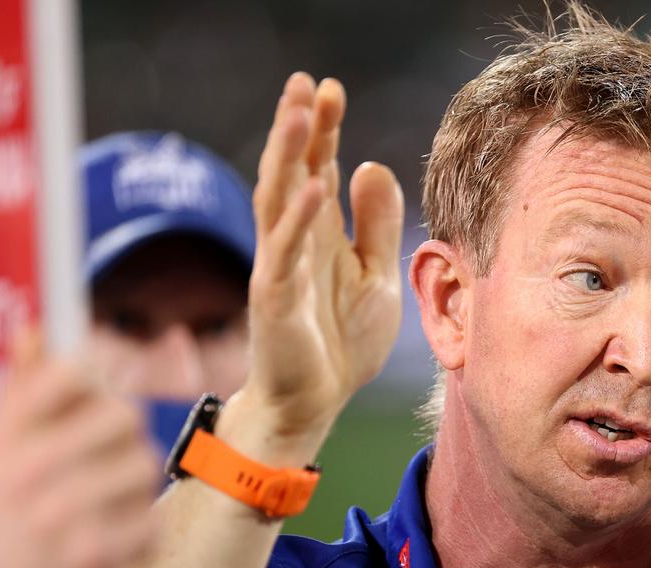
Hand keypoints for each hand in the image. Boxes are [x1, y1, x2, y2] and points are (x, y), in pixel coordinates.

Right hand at [225, 72, 403, 466]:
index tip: (330, 88)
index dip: (323, 130)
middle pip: (292, 172)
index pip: (317, 168)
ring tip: (298, 113)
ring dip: (287, 156)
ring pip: (278, 200)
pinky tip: (314, 187)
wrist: (315, 403)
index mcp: (319, 235)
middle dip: (298, 127)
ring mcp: (280, 267)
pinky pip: (285, 252)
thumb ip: (375, 224)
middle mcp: (294, 243)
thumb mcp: (376, 276)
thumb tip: (372, 163)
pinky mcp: (275, 299)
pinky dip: (299, 219)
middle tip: (305, 81)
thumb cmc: (342, 342)